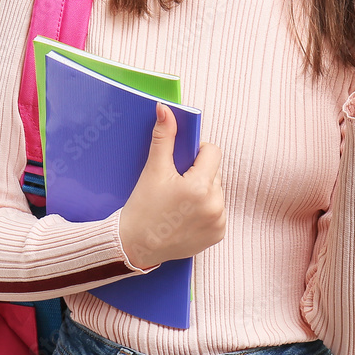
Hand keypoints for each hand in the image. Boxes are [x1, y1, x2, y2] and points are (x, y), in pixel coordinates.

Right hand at [119, 102, 225, 268]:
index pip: (213, 152)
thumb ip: (164, 137)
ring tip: (180, 203)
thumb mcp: (153, 170)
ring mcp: (218, 222)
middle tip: (176, 186)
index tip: (182, 164)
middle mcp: (214, 205)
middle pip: (215, 173)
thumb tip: (165, 109)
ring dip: (203, 192)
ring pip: (217, 192)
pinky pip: (217, 212)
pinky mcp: (218, 235)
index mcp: (200, 186)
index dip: (197, 153)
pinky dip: (205, 211)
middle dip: (199, 174)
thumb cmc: (142, 207)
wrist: (136, 245)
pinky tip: (186, 216)